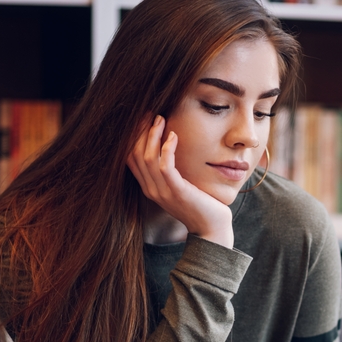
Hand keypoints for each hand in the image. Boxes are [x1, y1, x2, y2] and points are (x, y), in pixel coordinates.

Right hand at [127, 115, 234, 247]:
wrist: (212, 228)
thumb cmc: (200, 204)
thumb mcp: (180, 185)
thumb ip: (170, 170)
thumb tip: (169, 143)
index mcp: (149, 187)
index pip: (130, 157)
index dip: (133, 136)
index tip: (142, 118)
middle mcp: (151, 189)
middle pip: (134, 154)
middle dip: (140, 130)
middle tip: (150, 112)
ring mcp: (162, 192)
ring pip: (147, 158)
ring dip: (153, 135)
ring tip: (161, 119)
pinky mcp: (177, 192)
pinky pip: (165, 167)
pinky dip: (167, 149)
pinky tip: (174, 136)